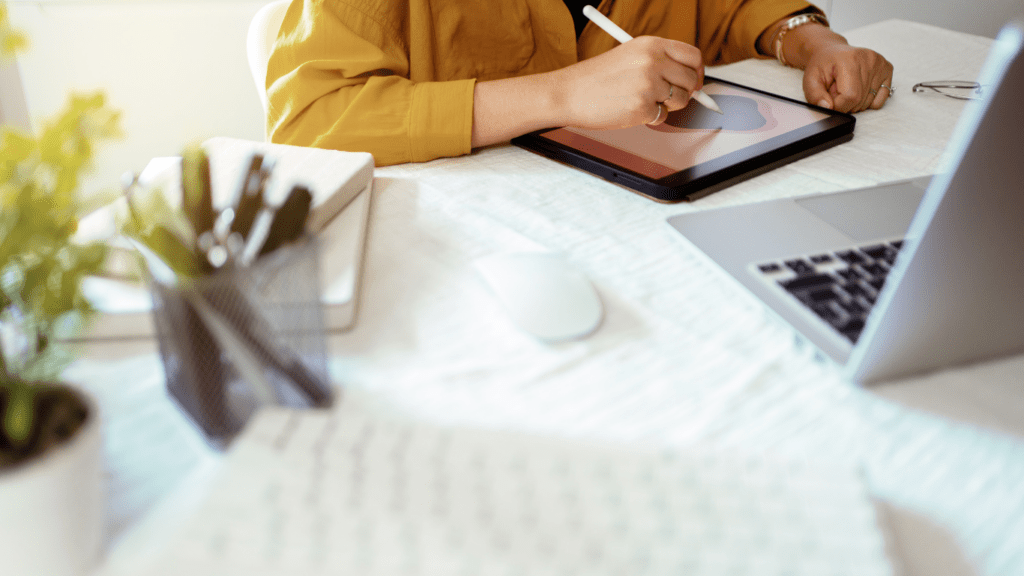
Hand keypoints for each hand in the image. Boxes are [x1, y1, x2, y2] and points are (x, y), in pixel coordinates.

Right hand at [553, 36, 704, 127]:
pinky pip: (663, 117)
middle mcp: (652, 61)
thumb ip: (659, 61)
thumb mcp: (629, 55)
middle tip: (669, 97)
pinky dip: (651, 118)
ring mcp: (648, 85)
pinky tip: (631, 109)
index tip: (695, 81)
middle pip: (691, 80)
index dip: (697, 71)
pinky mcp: (642, 107)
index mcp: (651, 45)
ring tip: (644, 101)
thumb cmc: (595, 78)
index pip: (692, 56)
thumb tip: (689, 78)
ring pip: (680, 101)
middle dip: (685, 92)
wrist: (569, 93)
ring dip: (667, 106)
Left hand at [803, 42, 893, 112]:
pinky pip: (881, 99)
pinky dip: (868, 100)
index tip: (831, 101)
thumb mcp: (810, 80)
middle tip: (837, 91)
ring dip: (855, 102)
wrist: (831, 51)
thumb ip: (815, 96)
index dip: (839, 106)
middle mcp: (869, 59)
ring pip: (869, 102)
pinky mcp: (887, 68)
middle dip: (845, 104)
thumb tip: (828, 108)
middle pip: (860, 101)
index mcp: (850, 60)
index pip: (850, 97)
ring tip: (846, 87)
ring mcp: (880, 63)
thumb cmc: (822, 65)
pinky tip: (859, 88)